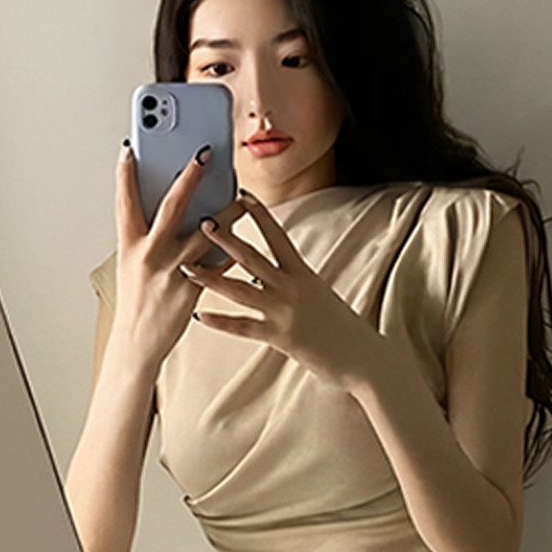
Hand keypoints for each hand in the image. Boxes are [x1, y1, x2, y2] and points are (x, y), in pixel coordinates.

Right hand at [113, 143, 246, 370]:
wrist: (138, 342)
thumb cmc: (136, 300)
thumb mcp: (131, 264)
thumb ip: (147, 237)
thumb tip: (168, 209)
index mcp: (129, 246)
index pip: (125, 202)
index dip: (126, 175)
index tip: (131, 149)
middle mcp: (150, 255)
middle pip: (173, 207)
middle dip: (190, 177)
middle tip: (205, 155)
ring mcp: (172, 271)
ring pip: (207, 234)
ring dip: (227, 213)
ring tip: (241, 197)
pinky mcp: (192, 289)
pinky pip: (217, 263)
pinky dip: (230, 250)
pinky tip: (242, 237)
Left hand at [180, 191, 379, 383]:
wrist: (362, 356)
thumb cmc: (343, 328)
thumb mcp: (320, 294)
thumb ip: (297, 281)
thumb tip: (281, 271)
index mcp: (303, 273)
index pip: (278, 237)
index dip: (260, 215)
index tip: (243, 195)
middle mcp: (292, 287)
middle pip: (252, 257)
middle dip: (226, 239)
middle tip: (204, 222)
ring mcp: (284, 311)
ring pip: (240, 290)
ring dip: (211, 278)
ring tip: (188, 267)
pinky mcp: (279, 337)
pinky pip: (243, 327)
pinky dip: (220, 322)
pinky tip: (200, 316)